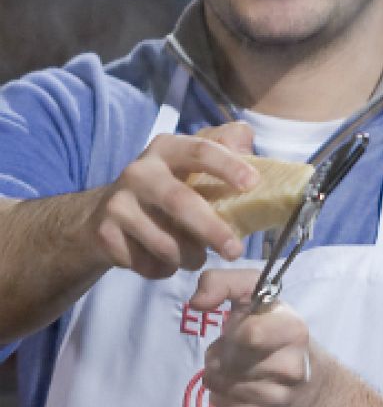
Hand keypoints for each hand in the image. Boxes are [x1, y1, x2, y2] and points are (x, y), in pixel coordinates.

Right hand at [89, 122, 257, 276]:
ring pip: (164, 242)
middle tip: (235, 251)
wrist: (106, 215)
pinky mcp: (104, 234)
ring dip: (189, 257)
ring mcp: (117, 203)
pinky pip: (145, 262)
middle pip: (180, 202)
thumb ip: (221, 146)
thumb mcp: (190, 163)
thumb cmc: (167, 188)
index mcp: (166, 149)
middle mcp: (138, 172)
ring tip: (197, 258)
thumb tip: (245, 137)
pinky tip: (167, 262)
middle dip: (212, 230)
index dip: (227, 165)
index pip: (199, 150)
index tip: (252, 184)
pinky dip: (164, 269)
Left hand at [190, 267, 325, 406]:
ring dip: (220, 377)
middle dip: (220, 357)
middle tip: (237, 354)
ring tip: (241, 372)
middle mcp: (293, 366)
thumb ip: (225, 283)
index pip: (248, 334)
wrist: (317, 389)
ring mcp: (281, 399)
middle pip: (225, 363)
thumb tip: (197, 302)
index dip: (231, 335)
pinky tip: (242, 392)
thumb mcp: (259, 300)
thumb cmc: (279, 336)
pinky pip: (221, 406)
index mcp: (294, 330)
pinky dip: (223, 398)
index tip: (237, 331)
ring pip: (219, 386)